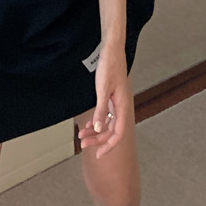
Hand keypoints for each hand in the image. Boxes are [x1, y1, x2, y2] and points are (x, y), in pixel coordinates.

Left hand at [77, 43, 128, 159]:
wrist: (112, 51)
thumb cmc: (109, 67)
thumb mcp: (102, 89)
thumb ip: (101, 110)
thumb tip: (99, 129)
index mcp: (123, 107)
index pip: (117, 134)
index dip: (108, 146)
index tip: (98, 155)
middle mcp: (122, 108)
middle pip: (111, 131)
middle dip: (98, 140)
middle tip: (84, 145)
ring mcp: (117, 103)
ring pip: (108, 123)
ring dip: (96, 131)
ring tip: (82, 136)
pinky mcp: (112, 97)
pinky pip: (106, 115)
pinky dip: (98, 121)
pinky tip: (89, 125)